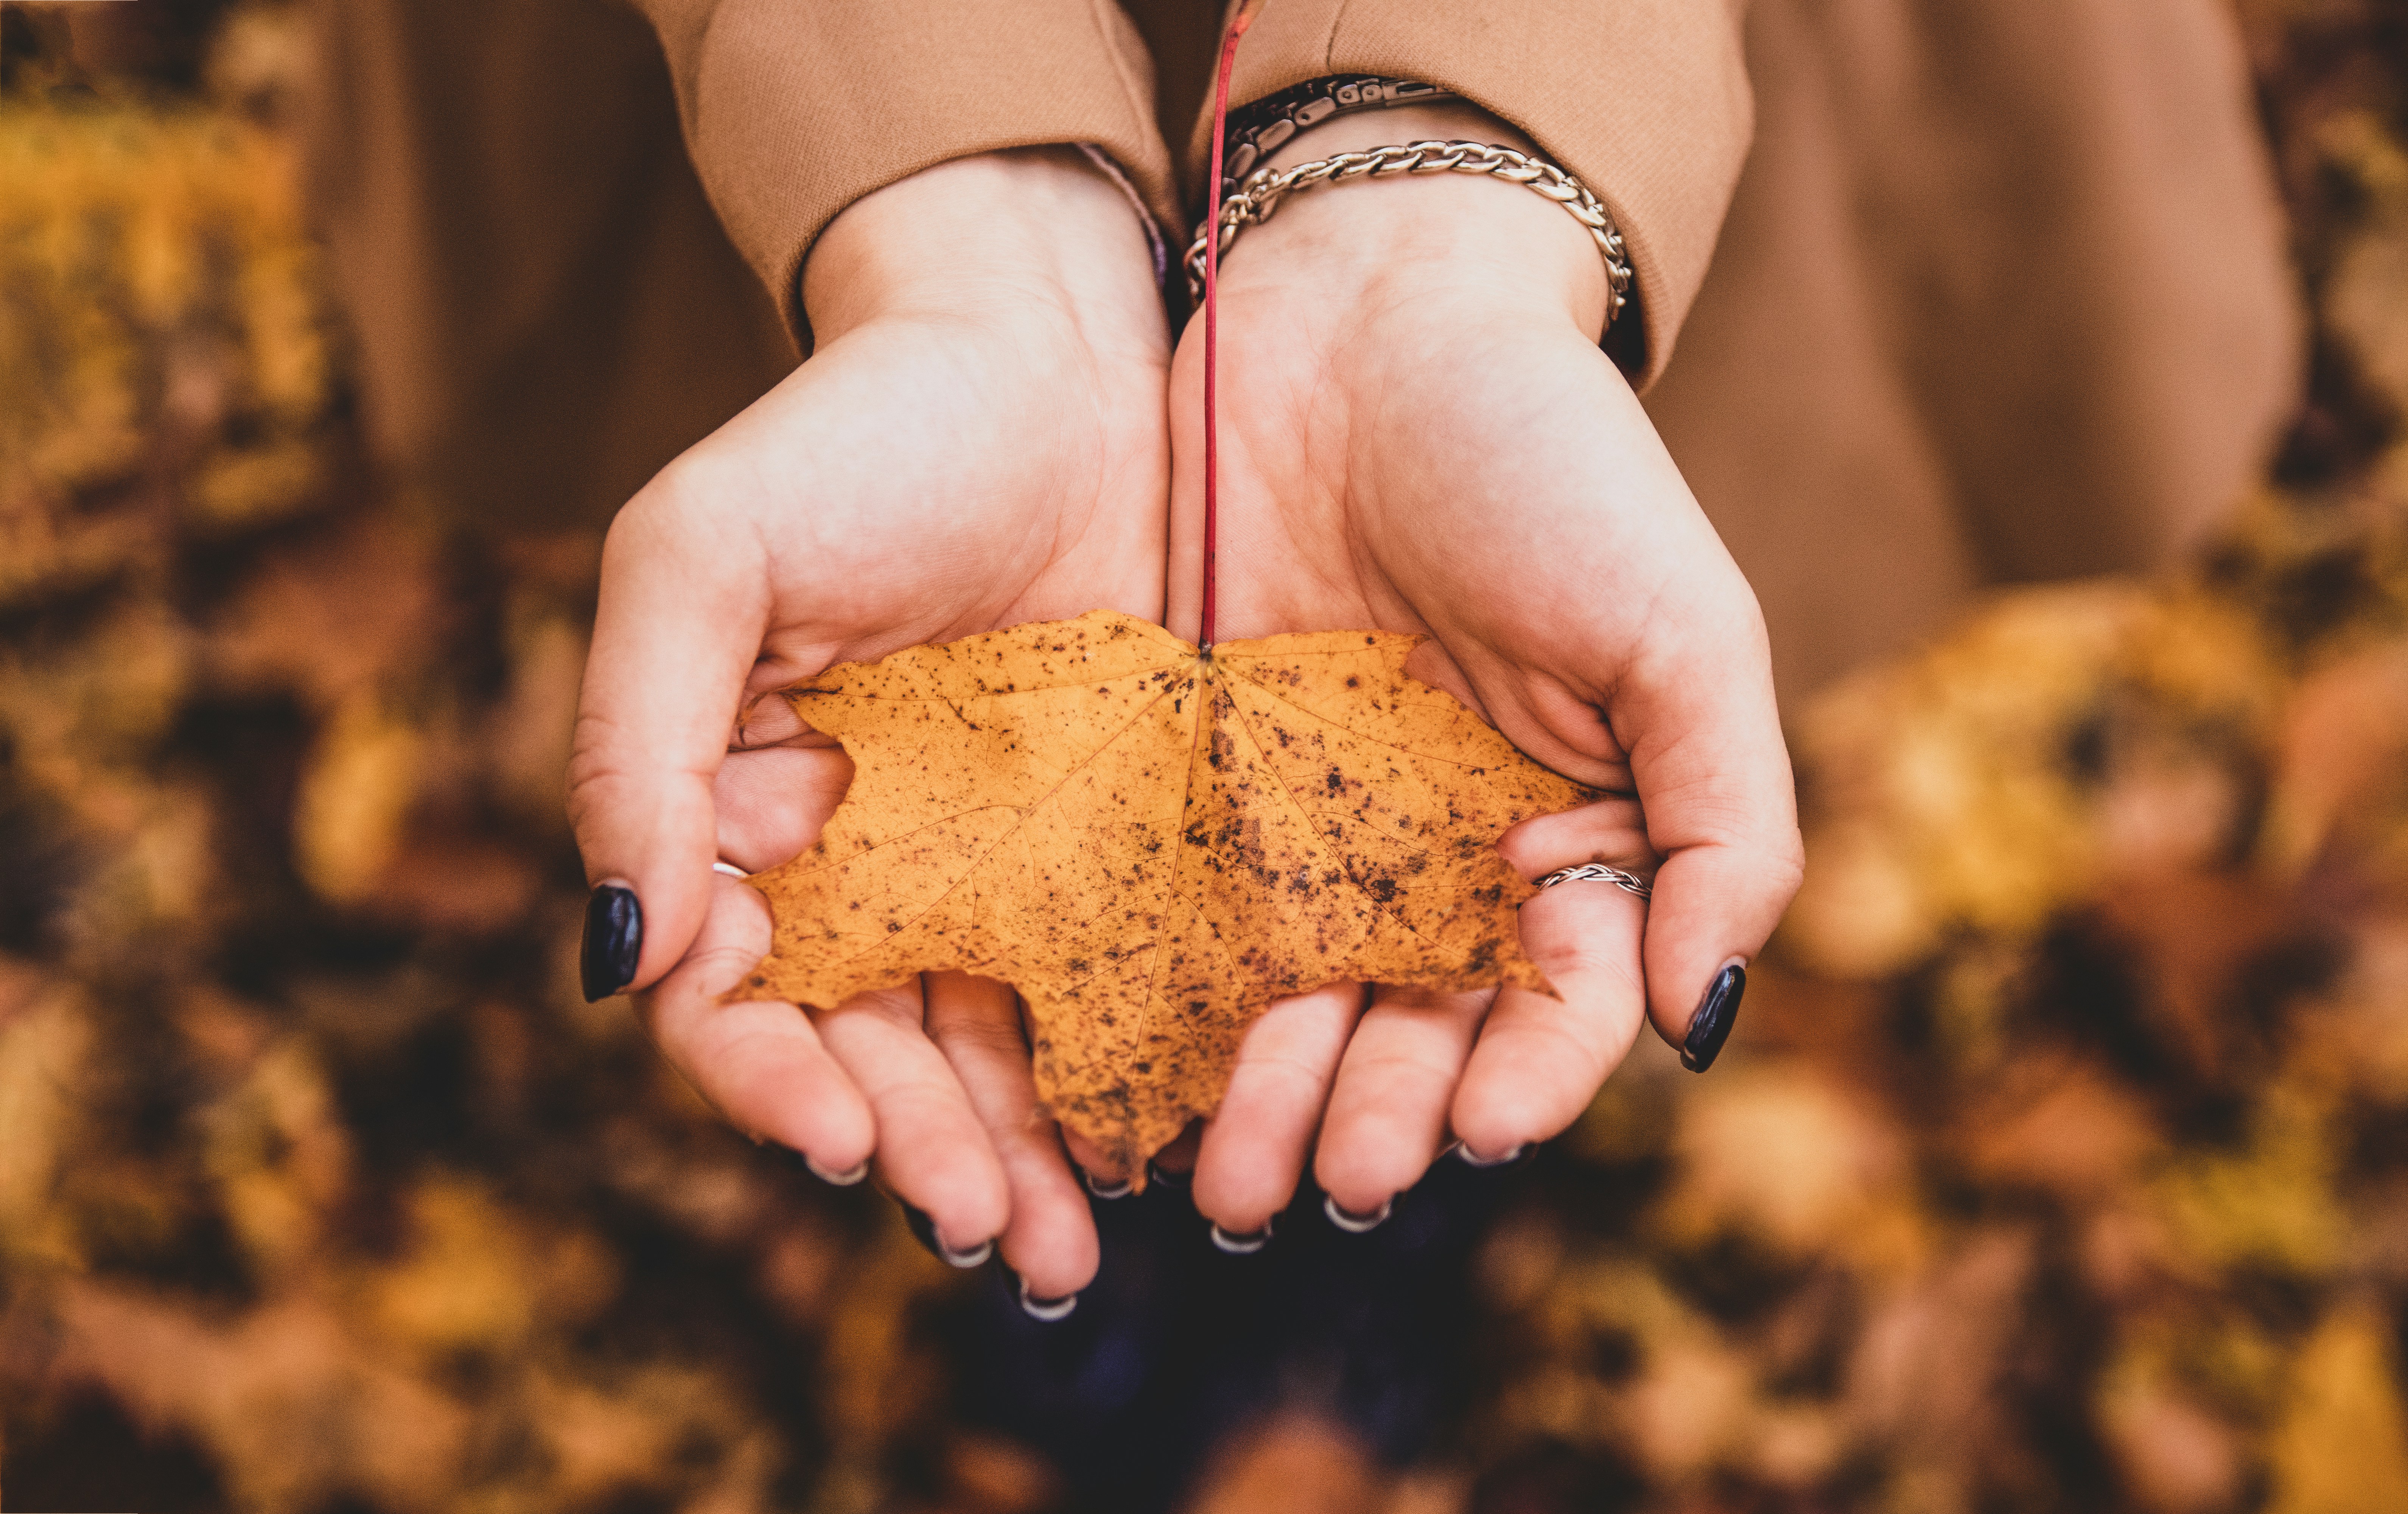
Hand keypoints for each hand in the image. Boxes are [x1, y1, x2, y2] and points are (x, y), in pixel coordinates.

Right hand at [569, 148, 1167, 1300]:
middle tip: (989, 1238)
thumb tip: (622, 960)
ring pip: (991, 1045)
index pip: (729, 995)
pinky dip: (1123, 1069)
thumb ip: (635, 748)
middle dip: (920, 1155)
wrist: (1047, 343)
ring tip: (1070, 1247)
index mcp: (744, 812)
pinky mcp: (1118, 831)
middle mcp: (865, 856)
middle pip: (871, 1051)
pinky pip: (1112, 977)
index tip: (841, 1141)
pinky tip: (1160, 1139)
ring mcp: (995, 855)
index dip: (771, 1083)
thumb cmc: (854, 433)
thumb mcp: (699, 557)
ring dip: (1019, 1154)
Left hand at [1162, 105, 1802, 1232]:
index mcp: (1572, 823)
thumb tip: (1697, 1013)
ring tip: (1228, 1184)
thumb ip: (1725, 818)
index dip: (1530, 1077)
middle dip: (1378, 1112)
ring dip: (1270, 1099)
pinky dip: (1164, 1005)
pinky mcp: (1194, 773)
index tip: (1477, 1130)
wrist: (1367, 308)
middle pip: (1418, 1021)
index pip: (1562, 994)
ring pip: (1297, 996)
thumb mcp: (1682, 624)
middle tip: (1332, 1181)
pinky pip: (1182, 913)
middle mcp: (1442, 844)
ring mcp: (1313, 816)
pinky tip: (1137, 1083)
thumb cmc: (1547, 455)